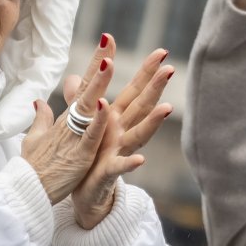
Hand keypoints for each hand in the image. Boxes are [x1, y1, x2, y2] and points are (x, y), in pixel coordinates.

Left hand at [57, 35, 175, 228]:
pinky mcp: (109, 172)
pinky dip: (130, 163)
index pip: (133, 91)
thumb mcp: (82, 123)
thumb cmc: (89, 157)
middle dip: (155, 88)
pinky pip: (120, 167)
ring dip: (153, 121)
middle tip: (169, 68)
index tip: (160, 51)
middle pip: (142, 107)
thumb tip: (75, 76)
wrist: (85, 193)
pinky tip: (141, 159)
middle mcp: (123, 133)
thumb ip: (79, 99)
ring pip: (139, 134)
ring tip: (168, 107)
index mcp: (115, 119)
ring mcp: (119, 152)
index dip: (146, 71)